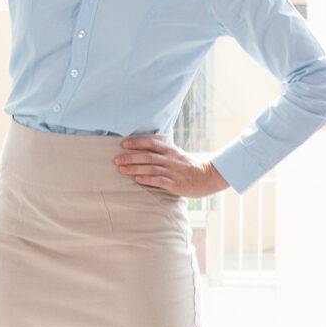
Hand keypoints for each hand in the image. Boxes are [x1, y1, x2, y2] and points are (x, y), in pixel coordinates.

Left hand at [114, 135, 228, 196]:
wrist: (208, 177)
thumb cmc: (190, 167)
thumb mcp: (177, 155)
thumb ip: (163, 152)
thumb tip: (144, 151)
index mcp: (171, 150)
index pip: (151, 143)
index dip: (137, 142)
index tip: (123, 144)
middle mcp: (171, 159)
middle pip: (147, 156)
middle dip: (130, 157)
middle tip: (116, 160)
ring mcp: (173, 172)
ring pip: (150, 168)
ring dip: (134, 168)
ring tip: (121, 169)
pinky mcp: (176, 184)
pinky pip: (159, 181)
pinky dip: (147, 179)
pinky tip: (137, 179)